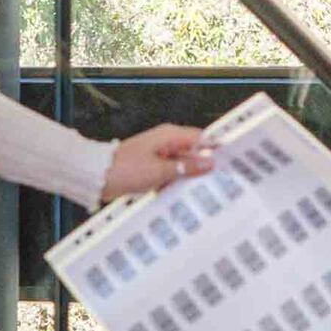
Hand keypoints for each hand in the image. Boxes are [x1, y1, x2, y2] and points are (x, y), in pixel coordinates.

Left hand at [98, 123, 218, 198]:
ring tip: (206, 190)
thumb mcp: (161, 170)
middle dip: (205, 166)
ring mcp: (159, 156)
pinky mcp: (153, 168)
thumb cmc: (124, 168)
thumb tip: (208, 163)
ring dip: (190, 177)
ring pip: (183, 166)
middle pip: (194, 153)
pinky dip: (177, 183)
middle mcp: (166, 143)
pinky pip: (172, 174)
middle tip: (223, 180)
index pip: (202, 138)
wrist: (98, 178)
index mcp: (169, 135)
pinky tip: (184, 195)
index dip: (216, 148)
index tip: (232, 159)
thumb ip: (187, 167)